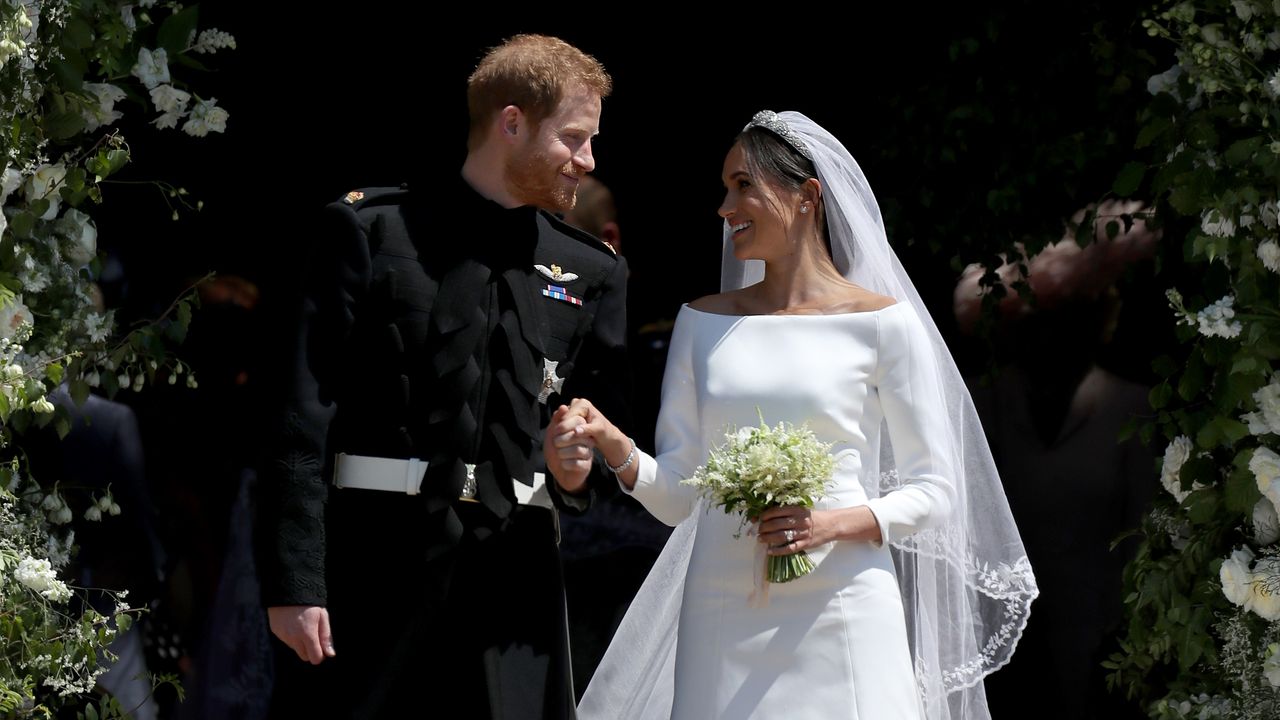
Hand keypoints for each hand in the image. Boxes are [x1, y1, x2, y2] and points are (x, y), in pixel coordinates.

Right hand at [268, 605, 334, 664]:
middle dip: (310, 650)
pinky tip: (293, 623)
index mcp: (307, 633)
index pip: (314, 658)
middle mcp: (293, 637)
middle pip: (304, 656)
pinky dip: (291, 636)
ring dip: (300, 642)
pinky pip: (286, 640)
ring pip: (295, 648)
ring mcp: (283, 635)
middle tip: (314, 635)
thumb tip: (330, 654)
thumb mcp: (322, 616)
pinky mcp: (276, 631)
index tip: (322, 647)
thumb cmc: (310, 602)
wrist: (288, 588)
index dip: (320, 655)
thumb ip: (326, 637)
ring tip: (303, 625)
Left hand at [544, 402, 595, 492]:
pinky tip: (564, 464)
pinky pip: (577, 463)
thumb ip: (557, 420)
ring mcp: (588, 453)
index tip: (555, 433)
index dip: (562, 426)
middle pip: (576, 435)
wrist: (557, 470)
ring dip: (562, 453)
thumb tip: (563, 406)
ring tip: (559, 455)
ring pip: (577, 449)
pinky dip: (566, 464)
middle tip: (556, 445)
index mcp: (580, 429)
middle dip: (560, 441)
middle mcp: (587, 440)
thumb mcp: (552, 433)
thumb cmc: (555, 450)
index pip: (577, 421)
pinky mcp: (587, 465)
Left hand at [757, 505, 881, 554]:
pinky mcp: (806, 544)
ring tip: (760, 539)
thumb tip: (765, 515)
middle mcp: (800, 521)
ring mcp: (803, 533)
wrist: (831, 525)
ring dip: (768, 538)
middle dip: (764, 527)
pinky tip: (770, 551)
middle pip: (777, 524)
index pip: (777, 511)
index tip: (757, 518)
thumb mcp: (801, 510)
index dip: (765, 515)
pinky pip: (790, 548)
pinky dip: (778, 550)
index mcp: (797, 510)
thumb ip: (786, 512)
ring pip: (782, 536)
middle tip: (757, 530)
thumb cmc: (812, 517)